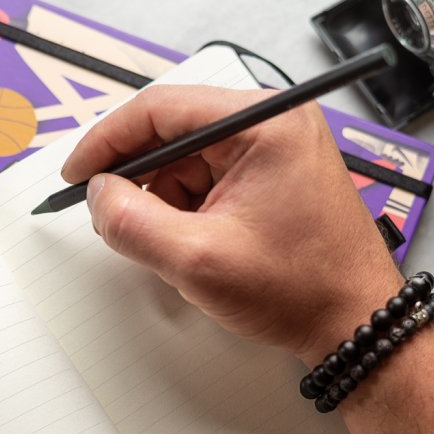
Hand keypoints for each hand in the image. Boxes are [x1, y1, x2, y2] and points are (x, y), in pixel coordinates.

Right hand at [61, 85, 403, 365]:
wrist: (355, 324)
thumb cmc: (302, 289)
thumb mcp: (197, 260)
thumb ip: (132, 222)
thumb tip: (98, 195)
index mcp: (263, 123)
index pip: (161, 109)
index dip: (107, 141)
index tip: (77, 174)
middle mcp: (272, 124)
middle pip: (172, 132)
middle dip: (135, 177)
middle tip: (109, 215)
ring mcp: (274, 149)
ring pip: (186, 159)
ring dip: (161, 198)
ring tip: (166, 243)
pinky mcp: (272, 176)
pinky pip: (208, 179)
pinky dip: (184, 209)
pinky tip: (188, 242)